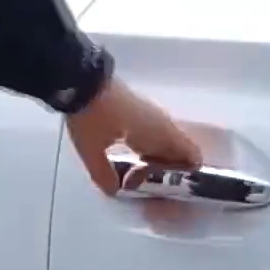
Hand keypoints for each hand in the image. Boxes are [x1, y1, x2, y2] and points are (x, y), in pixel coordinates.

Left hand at [65, 76, 202, 195]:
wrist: (79, 79)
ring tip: (130, 170)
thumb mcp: (92, 151)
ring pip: (164, 141)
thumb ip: (104, 174)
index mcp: (158, 134)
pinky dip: (147, 145)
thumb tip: (114, 190)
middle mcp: (161, 123)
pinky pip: (153, 131)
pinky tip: (126, 151)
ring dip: (153, 157)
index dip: (183, 176)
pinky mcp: (139, 106)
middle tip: (139, 182)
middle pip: (177, 151)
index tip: (162, 187)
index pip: (190, 156)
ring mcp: (151, 112)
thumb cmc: (91, 117)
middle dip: (164, 170)